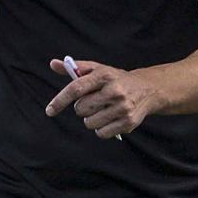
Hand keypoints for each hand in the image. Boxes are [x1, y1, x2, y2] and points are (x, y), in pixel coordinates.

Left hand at [45, 58, 163, 139]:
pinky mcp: (128, 122)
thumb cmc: (116, 79)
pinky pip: (101, 133)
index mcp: (104, 75)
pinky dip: (101, 129)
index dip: (60, 100)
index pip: (76, 88)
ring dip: (91, 119)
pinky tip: (110, 118)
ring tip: (102, 110)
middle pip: (81, 109)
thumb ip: (76, 68)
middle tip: (93, 102)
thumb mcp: (98, 69)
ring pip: (89, 123)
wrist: (148, 89)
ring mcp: (122, 107)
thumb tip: (53, 64)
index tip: (49, 111)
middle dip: (82, 108)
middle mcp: (114, 90)